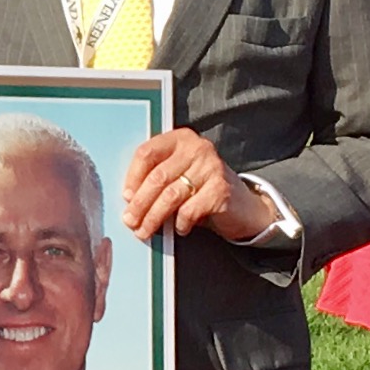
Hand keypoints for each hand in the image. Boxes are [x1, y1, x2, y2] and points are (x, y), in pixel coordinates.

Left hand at [121, 128, 276, 241]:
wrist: (242, 205)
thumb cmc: (201, 189)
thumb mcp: (178, 174)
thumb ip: (156, 176)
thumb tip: (128, 198)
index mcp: (181, 139)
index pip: (147, 153)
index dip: (133, 177)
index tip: (126, 197)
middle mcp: (197, 148)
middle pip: (157, 177)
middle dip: (140, 203)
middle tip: (130, 221)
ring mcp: (211, 167)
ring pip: (170, 196)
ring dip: (153, 217)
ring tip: (145, 231)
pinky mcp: (221, 189)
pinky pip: (189, 210)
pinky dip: (179, 223)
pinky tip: (179, 229)